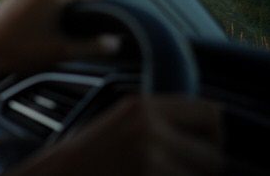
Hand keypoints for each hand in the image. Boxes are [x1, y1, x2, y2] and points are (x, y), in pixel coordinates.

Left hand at [0, 0, 117, 75]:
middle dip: (81, 11)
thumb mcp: (63, 51)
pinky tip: (45, 30)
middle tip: (87, 34)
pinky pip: (37, 0)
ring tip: (67, 33)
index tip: (106, 26)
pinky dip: (45, 11)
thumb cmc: (24, 52)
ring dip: (62, 11)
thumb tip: (117, 42)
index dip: (101, 11)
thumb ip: (93, 46)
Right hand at [11, 95, 223, 175]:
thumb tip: (214, 124)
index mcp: (143, 105)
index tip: (200, 147)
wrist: (58, 174)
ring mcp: (149, 158)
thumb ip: (162, 119)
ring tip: (159, 174)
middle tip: (176, 169)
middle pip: (213, 154)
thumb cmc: (91, 154)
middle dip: (202, 168)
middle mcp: (148, 128)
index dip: (212, 135)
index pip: (210, 114)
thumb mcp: (123, 120)